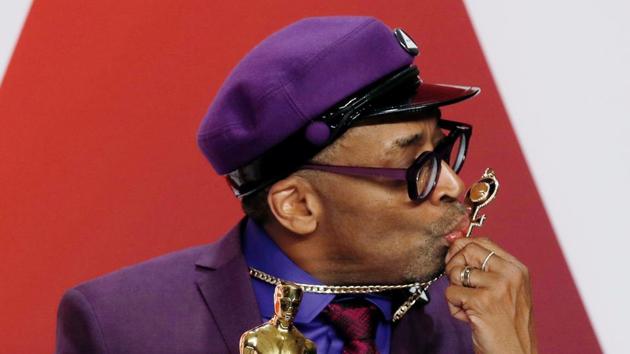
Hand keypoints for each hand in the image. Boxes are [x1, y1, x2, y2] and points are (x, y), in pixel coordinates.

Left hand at [444, 237, 537, 353]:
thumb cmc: (507, 325)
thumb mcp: (506, 290)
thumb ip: (486, 268)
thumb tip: (454, 240)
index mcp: (517, 268)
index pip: (482, 241)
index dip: (462, 248)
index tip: (456, 261)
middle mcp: (510, 274)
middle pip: (466, 250)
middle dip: (454, 266)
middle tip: (458, 284)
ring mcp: (497, 286)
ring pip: (455, 272)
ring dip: (455, 290)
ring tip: (468, 305)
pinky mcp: (482, 301)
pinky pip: (451, 292)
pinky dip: (454, 307)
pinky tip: (468, 317)